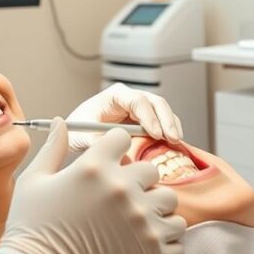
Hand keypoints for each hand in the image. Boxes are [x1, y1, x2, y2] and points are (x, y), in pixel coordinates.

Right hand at [0, 119, 185, 253]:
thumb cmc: (32, 228)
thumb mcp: (34, 180)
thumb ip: (54, 147)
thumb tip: (60, 122)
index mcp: (95, 167)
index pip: (123, 137)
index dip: (116, 147)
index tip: (111, 161)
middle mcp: (123, 189)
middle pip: (152, 170)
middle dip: (139, 180)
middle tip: (124, 195)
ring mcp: (140, 219)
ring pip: (171, 201)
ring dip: (157, 208)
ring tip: (139, 218)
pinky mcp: (151, 249)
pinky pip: (178, 238)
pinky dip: (167, 241)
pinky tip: (147, 241)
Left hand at [66, 83, 182, 151]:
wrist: (76, 133)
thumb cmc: (78, 130)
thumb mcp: (85, 137)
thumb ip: (102, 145)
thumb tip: (125, 158)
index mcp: (115, 95)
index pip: (138, 100)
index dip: (149, 116)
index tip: (156, 134)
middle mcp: (130, 98)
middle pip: (156, 103)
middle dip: (167, 120)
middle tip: (173, 138)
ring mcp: (139, 108)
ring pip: (162, 111)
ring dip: (171, 126)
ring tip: (177, 143)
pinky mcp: (143, 120)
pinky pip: (161, 122)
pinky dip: (168, 132)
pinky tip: (173, 145)